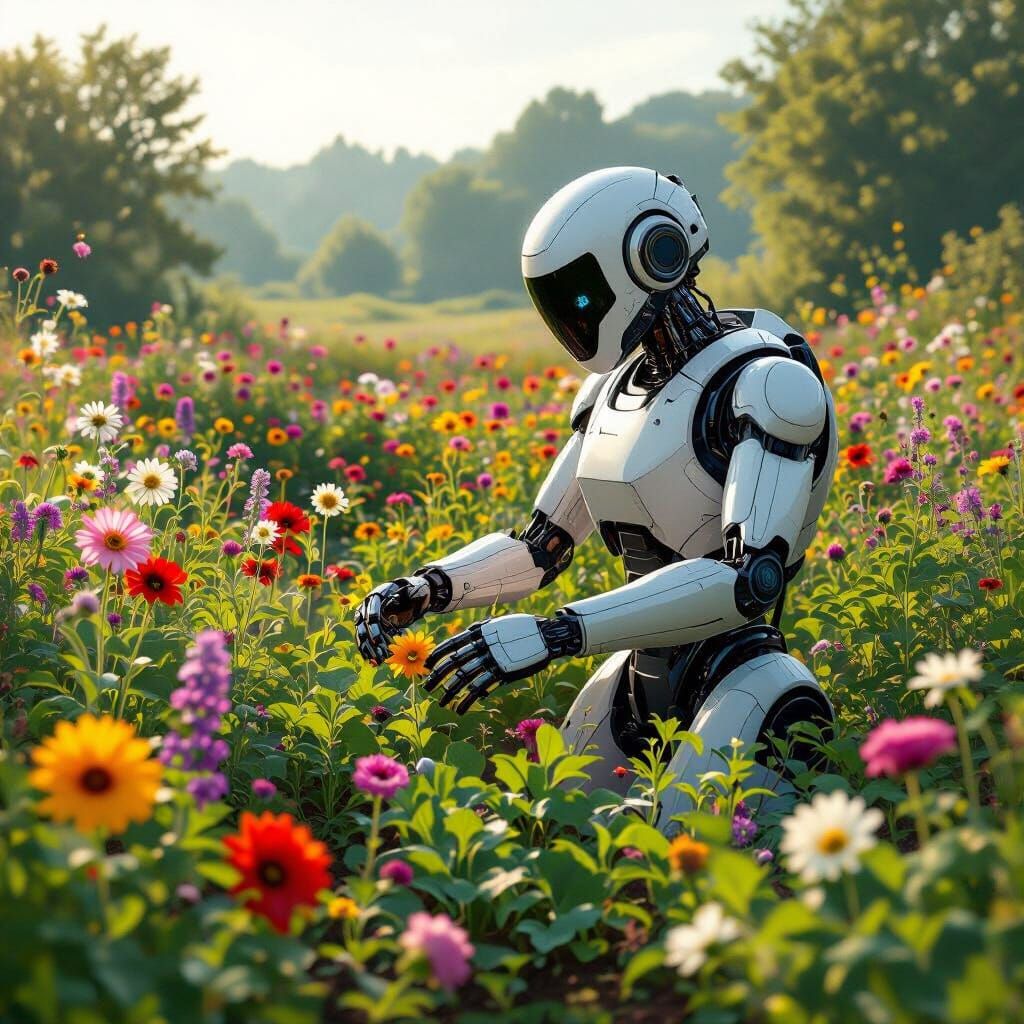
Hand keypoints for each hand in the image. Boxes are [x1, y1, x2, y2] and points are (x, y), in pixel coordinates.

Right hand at [354, 576, 432, 663]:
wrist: (410, 591)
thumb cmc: (414, 591)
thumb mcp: (415, 591)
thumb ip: (410, 595)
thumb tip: (401, 599)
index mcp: (377, 596)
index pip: (372, 614)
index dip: (375, 629)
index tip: (379, 642)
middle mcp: (367, 605)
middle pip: (365, 626)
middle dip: (372, 642)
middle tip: (382, 655)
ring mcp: (366, 615)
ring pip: (363, 635)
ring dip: (369, 649)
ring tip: (378, 662)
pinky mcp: (369, 625)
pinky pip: (365, 639)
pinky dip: (368, 650)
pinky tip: (374, 662)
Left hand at [424, 612, 581, 713]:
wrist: (547, 635)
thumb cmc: (525, 629)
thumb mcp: (500, 624)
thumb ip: (484, 631)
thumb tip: (470, 635)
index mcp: (480, 632)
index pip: (452, 644)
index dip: (438, 655)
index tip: (428, 664)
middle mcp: (483, 645)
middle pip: (454, 662)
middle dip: (438, 675)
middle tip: (427, 686)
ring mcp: (492, 660)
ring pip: (464, 678)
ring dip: (450, 691)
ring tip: (441, 702)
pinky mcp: (502, 673)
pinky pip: (480, 689)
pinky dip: (468, 700)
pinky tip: (460, 708)